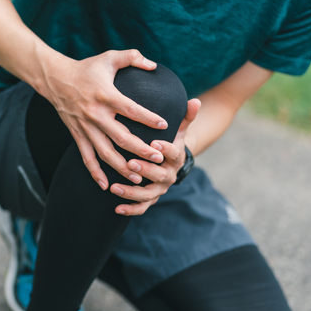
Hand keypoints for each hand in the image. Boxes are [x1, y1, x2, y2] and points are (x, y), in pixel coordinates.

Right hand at [39, 50, 167, 189]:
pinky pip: (86, 158)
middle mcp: (95, 114)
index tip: (165, 125)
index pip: (131, 109)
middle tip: (159, 159)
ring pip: (105, 153)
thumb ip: (132, 57)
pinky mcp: (76, 135)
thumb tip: (154, 65)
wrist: (55, 79)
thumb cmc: (86, 68)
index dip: (148, 118)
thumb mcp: (109, 57)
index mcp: (106, 95)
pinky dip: (95, 173)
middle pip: (121, 137)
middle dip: (141, 150)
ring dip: (122, 167)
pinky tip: (105, 185)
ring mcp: (85, 127)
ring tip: (138, 178)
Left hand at [110, 99, 200, 215]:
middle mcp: (169, 175)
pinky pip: (141, 207)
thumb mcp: (178, 129)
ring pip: (147, 194)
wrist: (169, 163)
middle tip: (130, 163)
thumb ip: (186, 116)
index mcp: (176, 157)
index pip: (173, 152)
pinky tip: (116, 208)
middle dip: (145, 170)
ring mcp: (159, 189)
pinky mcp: (150, 199)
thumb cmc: (169, 141)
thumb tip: (195, 100)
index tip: (154, 143)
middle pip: (159, 175)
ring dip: (131, 192)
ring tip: (114, 187)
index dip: (165, 148)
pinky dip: (129, 209)